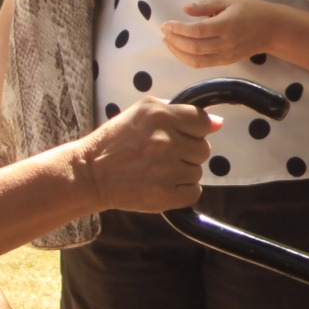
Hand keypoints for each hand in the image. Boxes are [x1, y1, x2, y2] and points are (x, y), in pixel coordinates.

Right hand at [69, 98, 218, 212]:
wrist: (90, 174)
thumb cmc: (116, 141)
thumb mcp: (142, 112)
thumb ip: (179, 112)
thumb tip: (217, 123)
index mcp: (159, 115)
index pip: (202, 122)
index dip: (195, 131)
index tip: (180, 136)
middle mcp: (164, 141)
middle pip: (203, 149)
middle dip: (187, 153)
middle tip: (163, 155)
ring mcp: (165, 170)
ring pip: (198, 172)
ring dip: (183, 172)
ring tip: (157, 170)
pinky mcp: (164, 196)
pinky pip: (194, 192)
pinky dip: (182, 192)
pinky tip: (162, 185)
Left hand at [160, 0, 283, 68]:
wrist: (272, 29)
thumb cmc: (250, 10)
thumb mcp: (229, 0)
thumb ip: (206, 5)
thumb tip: (185, 9)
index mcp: (226, 25)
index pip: (196, 31)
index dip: (178, 29)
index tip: (166, 23)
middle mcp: (225, 43)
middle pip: (193, 47)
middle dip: (174, 40)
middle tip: (164, 31)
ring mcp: (226, 55)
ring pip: (196, 60)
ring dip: (178, 52)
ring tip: (168, 42)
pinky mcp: (226, 62)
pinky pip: (203, 64)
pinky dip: (188, 60)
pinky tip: (180, 51)